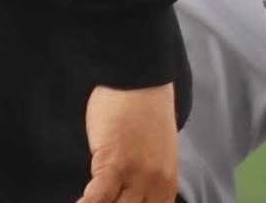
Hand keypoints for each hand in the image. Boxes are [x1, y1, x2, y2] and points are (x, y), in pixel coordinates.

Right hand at [76, 83, 178, 202]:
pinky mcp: (114, 163)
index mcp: (167, 183)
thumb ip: (149, 179)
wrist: (138, 76)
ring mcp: (136, 175)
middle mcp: (155, 184)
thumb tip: (134, 195)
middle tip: (107, 201)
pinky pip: (98, 197)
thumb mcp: (157, 152)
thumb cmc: (145, 110)